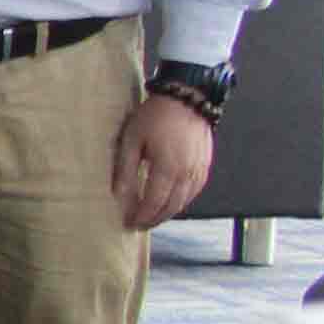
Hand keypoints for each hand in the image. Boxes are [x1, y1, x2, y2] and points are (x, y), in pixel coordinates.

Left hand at [111, 92, 216, 234]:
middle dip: (154, 219)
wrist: (186, 99)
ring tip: (152, 217)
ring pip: (184, 202)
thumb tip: (118, 195)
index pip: (153, 202)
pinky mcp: (205, 166)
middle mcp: (187, 174)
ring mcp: (199, 170)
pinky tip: (171, 202)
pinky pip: (194, 191)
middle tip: (138, 225)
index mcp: (167, 169)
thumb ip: (126, 170)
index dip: (141, 216)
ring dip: (168, 213)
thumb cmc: (155, 117)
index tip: (129, 222)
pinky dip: (182, 201)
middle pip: (171, 207)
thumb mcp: (131, 140)